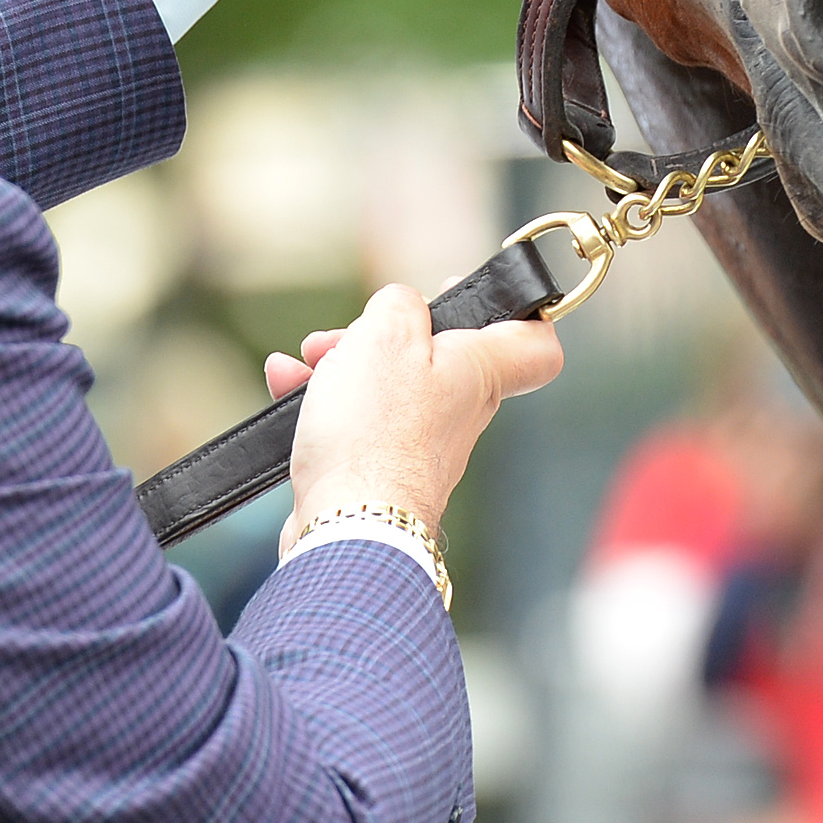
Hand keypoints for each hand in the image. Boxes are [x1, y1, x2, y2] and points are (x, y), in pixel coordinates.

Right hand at [269, 284, 563, 535]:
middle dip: (384, 333)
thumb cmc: (376, 432)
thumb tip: (400, 306)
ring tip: (308, 359)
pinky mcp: (377, 473)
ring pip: (386, 385)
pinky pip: (354, 421)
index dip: (519, 312)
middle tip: (351, 332)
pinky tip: (286, 381)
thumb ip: (399, 303)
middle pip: (436, 354)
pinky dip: (320, 399)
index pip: (535, 347)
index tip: (483, 296)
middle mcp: (458, 413)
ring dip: (341, 363)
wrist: (346, 526)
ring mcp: (418, 448)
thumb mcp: (387, 334)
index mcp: (477, 374)